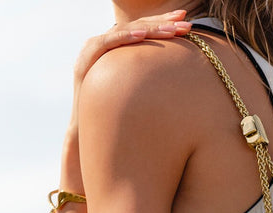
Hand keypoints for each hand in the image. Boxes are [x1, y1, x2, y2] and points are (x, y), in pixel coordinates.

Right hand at [69, 10, 192, 130]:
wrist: (87, 131)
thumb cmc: (115, 115)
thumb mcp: (137, 93)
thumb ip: (150, 80)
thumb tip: (179, 82)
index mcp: (118, 50)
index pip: (144, 31)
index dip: (164, 24)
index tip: (187, 23)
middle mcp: (105, 45)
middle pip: (138, 27)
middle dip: (163, 23)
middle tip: (186, 21)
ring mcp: (93, 51)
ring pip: (125, 32)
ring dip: (150, 29)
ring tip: (172, 28)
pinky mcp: (85, 62)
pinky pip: (107, 44)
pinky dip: (125, 37)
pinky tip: (142, 35)